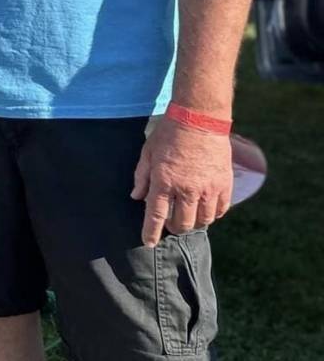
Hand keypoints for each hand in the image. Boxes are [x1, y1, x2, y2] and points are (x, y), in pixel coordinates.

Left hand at [130, 116, 234, 245]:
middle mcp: (187, 189)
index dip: (151, 232)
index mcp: (164, 181)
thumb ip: (142, 177)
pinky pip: (221, 210)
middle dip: (174, 228)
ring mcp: (209, 189)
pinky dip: (213, 214)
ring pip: (203, 221)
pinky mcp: (225, 184)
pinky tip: (206, 209)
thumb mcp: (148, 152)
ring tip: (189, 216)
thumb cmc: (169, 133)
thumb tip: (136, 197)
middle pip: (182, 223)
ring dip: (194, 222)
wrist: (200, 118)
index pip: (156, 215)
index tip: (148, 242)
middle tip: (171, 224)